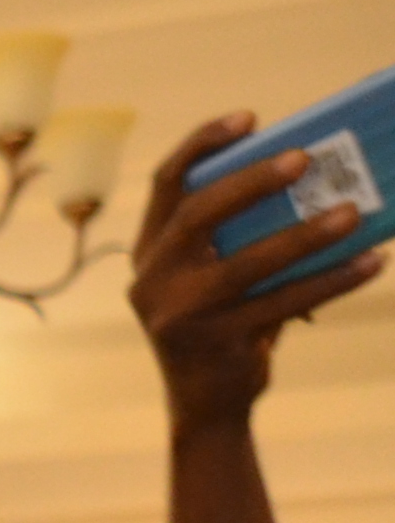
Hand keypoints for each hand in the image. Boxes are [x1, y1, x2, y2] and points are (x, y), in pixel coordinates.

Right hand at [135, 113, 383, 430]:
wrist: (207, 403)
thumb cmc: (224, 320)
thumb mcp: (214, 273)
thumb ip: (239, 234)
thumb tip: (321, 178)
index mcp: (150, 251)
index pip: (166, 184)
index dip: (203, 145)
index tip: (251, 118)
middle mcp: (153, 280)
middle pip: (198, 215)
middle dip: (252, 181)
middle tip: (305, 159)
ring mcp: (180, 315)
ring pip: (248, 265)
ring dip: (307, 235)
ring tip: (354, 212)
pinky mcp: (216, 344)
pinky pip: (283, 303)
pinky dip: (332, 280)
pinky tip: (371, 261)